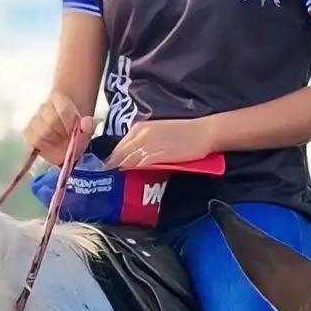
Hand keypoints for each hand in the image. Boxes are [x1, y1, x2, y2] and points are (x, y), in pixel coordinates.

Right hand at [20, 89, 88, 159]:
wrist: (67, 139)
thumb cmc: (76, 131)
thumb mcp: (87, 129)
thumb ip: (89, 125)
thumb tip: (86, 122)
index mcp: (59, 99)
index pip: (63, 109)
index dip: (70, 122)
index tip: (74, 129)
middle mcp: (44, 107)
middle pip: (52, 121)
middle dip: (62, 133)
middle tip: (67, 136)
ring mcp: (34, 120)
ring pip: (42, 131)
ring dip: (53, 140)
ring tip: (59, 140)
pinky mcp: (28, 132)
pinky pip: (33, 139)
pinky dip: (43, 145)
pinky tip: (49, 144)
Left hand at [105, 119, 223, 170]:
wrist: (203, 132)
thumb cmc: (183, 133)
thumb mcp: (158, 132)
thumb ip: (143, 142)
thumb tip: (131, 157)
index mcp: (139, 128)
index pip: (118, 146)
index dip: (112, 159)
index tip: (108, 170)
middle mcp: (140, 134)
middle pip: (119, 153)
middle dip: (112, 167)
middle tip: (108, 179)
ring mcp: (148, 144)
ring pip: (126, 160)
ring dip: (119, 171)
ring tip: (114, 182)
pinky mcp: (157, 154)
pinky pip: (139, 164)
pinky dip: (132, 171)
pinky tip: (129, 178)